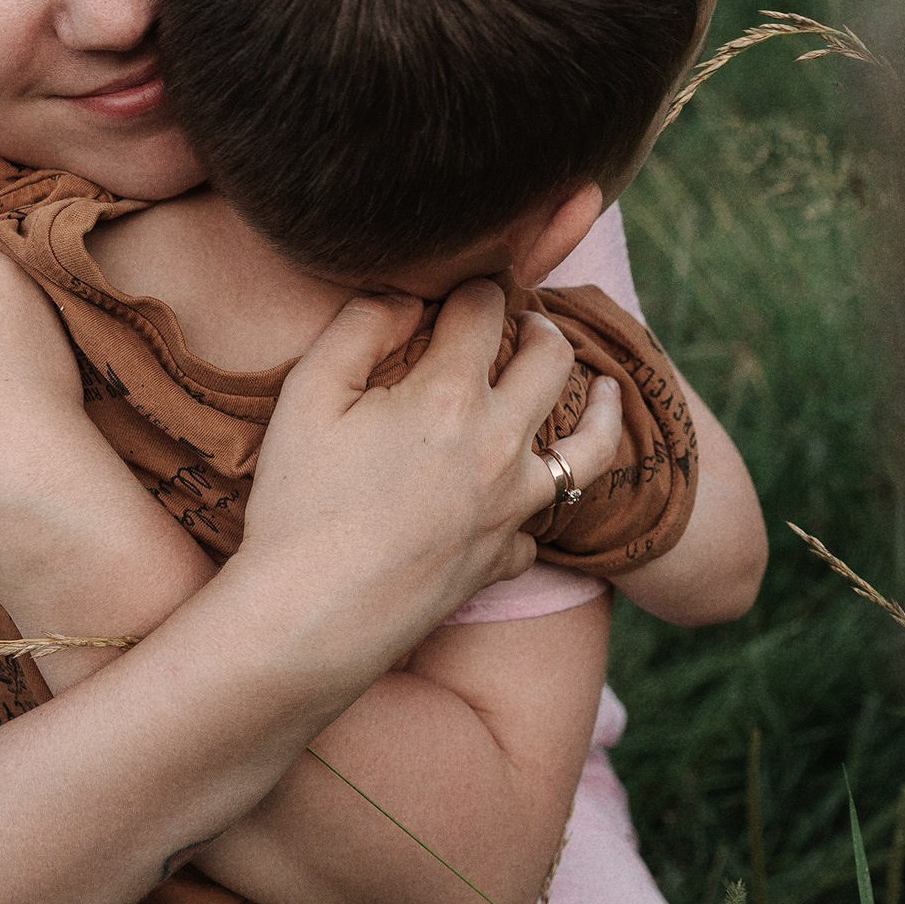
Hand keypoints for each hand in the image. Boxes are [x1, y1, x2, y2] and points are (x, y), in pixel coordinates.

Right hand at [235, 282, 624, 665]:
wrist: (311, 617)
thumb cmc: (298, 503)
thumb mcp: (307, 395)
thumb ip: (359, 327)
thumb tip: (405, 296)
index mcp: (449, 395)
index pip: (484, 309)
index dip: (473, 286)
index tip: (462, 287)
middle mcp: (499, 445)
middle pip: (552, 361)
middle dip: (539, 327)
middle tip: (523, 322)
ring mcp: (510, 507)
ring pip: (588, 449)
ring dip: (601, 410)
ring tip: (606, 391)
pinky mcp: (502, 558)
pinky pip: (540, 526)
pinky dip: (538, 506)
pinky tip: (529, 499)